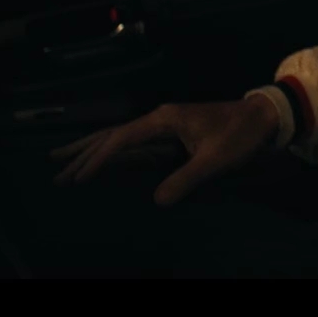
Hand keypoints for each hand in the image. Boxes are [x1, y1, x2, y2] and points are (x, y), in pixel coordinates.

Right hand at [50, 94, 280, 205]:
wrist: (262, 116)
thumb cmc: (240, 135)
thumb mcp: (215, 160)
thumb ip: (186, 179)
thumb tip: (157, 201)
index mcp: (164, 120)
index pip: (121, 140)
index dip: (98, 160)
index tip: (79, 179)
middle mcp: (158, 118)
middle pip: (111, 135)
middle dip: (83, 154)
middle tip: (55, 173)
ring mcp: (162, 123)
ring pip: (118, 135)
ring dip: (91, 149)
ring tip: (62, 161)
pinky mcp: (169, 130)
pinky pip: (131, 140)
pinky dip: (111, 149)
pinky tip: (100, 157)